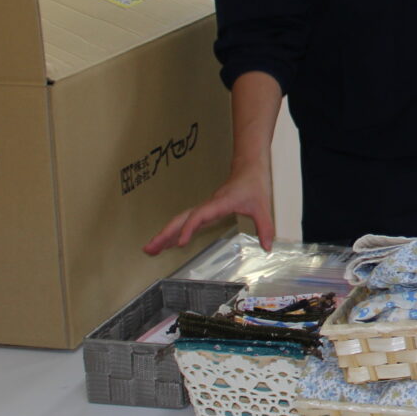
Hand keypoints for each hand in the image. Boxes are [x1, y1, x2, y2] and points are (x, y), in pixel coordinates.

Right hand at [143, 162, 272, 254]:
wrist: (249, 167)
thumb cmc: (254, 183)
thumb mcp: (263, 206)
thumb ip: (265, 227)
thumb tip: (267, 247)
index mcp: (219, 203)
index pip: (199, 216)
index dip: (189, 228)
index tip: (180, 243)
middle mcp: (208, 205)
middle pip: (181, 219)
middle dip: (165, 234)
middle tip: (149, 248)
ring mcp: (205, 207)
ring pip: (180, 220)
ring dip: (165, 233)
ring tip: (150, 249)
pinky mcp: (206, 210)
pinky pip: (186, 220)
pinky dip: (174, 231)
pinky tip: (167, 242)